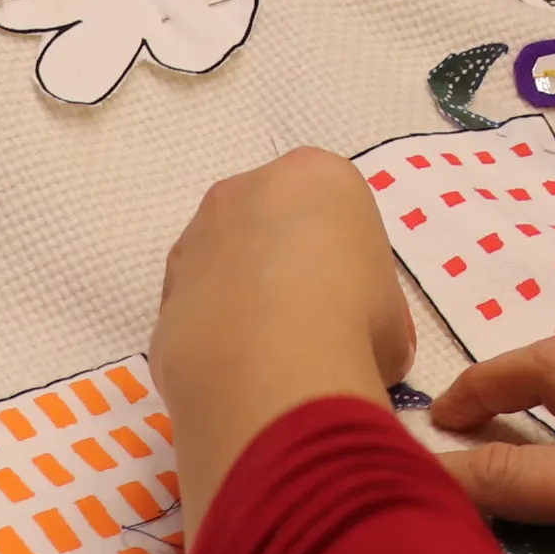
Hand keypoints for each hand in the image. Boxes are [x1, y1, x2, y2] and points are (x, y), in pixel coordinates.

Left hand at [154, 150, 415, 540]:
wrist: (275, 370)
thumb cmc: (354, 321)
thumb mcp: (391, 317)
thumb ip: (371, 315)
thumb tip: (358, 347)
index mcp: (315, 177)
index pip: (332, 206)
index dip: (346, 260)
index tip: (355, 301)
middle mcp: (244, 193)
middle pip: (267, 225)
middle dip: (284, 267)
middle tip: (313, 325)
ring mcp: (194, 243)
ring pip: (222, 266)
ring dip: (242, 302)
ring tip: (274, 358)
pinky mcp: (163, 298)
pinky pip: (196, 315)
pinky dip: (214, 340)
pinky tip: (240, 377)